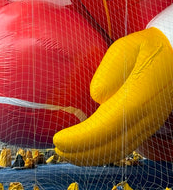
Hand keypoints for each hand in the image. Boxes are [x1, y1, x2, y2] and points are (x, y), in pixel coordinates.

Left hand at [53, 27, 172, 165]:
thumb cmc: (146, 48)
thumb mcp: (126, 48)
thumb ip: (110, 70)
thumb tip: (96, 96)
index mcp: (138, 96)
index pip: (106, 127)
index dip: (82, 139)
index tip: (58, 139)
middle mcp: (145, 117)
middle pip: (111, 146)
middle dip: (81, 152)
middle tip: (56, 148)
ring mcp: (148, 124)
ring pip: (118, 151)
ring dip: (91, 156)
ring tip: (66, 152)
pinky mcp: (147, 126)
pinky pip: (125, 147)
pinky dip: (103, 153)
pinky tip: (87, 150)